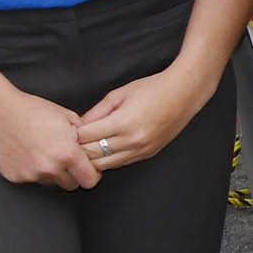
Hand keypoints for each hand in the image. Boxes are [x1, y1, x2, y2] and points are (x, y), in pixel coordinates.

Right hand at [0, 75, 101, 190]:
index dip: (92, 175)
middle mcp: (50, 168)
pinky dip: (32, 170)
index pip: (90, 180)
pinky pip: (31, 179)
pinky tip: (27, 153)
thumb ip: (83, 136)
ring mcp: (31, 175)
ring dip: (51, 173)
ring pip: (50, 182)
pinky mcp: (15, 177)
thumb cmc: (32, 110)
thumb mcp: (67, 117)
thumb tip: (93, 146)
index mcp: (67, 154)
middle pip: (71, 185)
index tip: (89, 170)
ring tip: (43, 152)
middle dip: (72, 175)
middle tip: (65, 159)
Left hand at [73, 61, 221, 173]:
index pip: (85, 137)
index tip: (68, 130)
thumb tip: (78, 126)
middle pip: (92, 154)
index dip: (73, 133)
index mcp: (123, 122)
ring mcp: (141, 149)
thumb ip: (97, 111)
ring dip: (92, 158)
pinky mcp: (147, 154)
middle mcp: (132, 140)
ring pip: (105, 164)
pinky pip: (120, 163)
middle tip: (71, 142)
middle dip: (79, 148)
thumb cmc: (153, 88)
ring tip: (85, 149)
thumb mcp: (119, 94)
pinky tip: (102, 151)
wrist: (184, 93)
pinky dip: (108, 159)